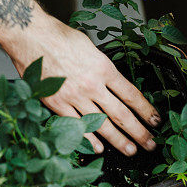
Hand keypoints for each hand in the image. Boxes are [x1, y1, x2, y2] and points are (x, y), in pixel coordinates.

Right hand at [1, 14, 160, 155]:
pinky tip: (98, 148)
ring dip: (118, 140)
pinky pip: (76, 126)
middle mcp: (92, 85)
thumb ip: (102, 68)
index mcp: (104, 68)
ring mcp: (74, 97)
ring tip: (131, 150)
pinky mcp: (57, 104)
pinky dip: (89, 139)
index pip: (132, 95)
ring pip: (102, 124)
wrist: (31, 36)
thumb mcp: (91, 47)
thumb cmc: (58, 37)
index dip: (146, 111)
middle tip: (150, 144)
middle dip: (139, 132)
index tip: (155, 121)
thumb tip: (112, 83)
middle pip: (122, 114)